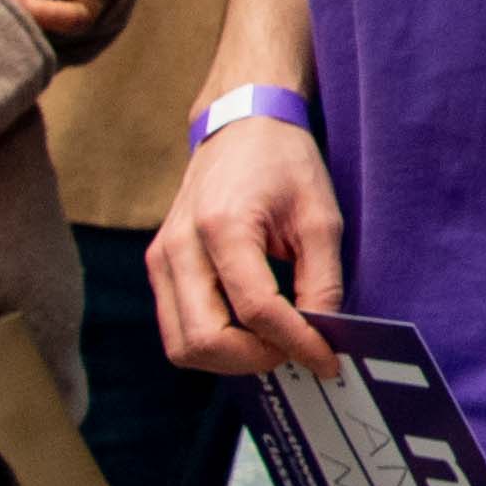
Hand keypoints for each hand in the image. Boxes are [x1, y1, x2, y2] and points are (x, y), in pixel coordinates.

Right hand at [148, 110, 344, 378]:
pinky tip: (249, 330)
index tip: (327, 359)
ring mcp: (162, 258)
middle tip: (296, 349)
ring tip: (273, 342)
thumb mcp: (320, 217)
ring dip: (231, 359)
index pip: (257, 309)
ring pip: (183, 345)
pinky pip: (177, 329)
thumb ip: (323, 281)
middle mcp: (180, 246)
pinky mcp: (159, 267)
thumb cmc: (284, 164)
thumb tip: (322, 337)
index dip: (296, 343)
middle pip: (207, 339)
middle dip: (257, 359)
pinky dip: (213, 344)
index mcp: (223, 225)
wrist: (241, 126)